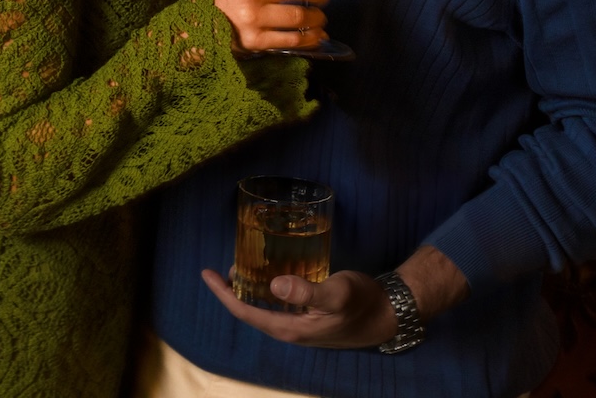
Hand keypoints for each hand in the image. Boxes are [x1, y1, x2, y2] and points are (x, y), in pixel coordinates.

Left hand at [199, 268, 394, 347]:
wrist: (389, 314)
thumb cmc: (362, 302)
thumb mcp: (336, 293)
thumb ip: (306, 290)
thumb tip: (274, 285)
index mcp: (290, 328)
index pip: (245, 312)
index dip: (223, 294)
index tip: (206, 273)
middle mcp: (290, 330)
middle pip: (250, 311)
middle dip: (233, 290)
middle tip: (226, 265)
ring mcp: (300, 325)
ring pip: (264, 308)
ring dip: (250, 289)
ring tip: (243, 265)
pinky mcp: (309, 317)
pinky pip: (279, 305)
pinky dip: (267, 289)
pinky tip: (270, 273)